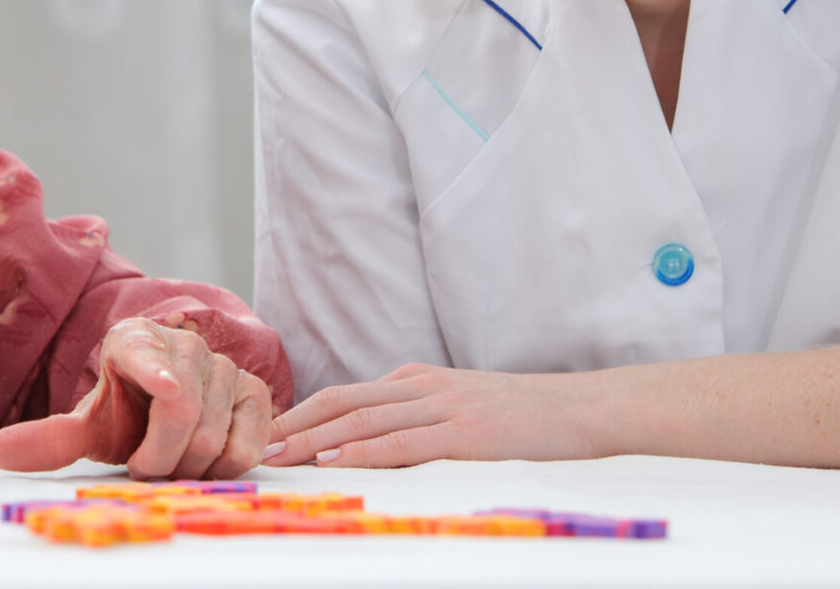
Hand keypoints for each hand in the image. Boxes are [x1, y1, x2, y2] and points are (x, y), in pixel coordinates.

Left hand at [0, 317, 273, 479]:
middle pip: (182, 415)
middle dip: (160, 458)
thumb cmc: (124, 413)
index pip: (143, 355)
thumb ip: (49, 439)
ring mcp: (224, 365)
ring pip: (214, 435)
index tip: (164, 391)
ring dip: (191, 466)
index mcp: (132, 341)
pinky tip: (208, 459)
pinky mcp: (255, 390)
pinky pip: (249, 441)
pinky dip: (228, 464)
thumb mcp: (87, 426)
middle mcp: (184, 345)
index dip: (154, 374)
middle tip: (146, 465)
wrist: (162, 407)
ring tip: (174, 460)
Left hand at [265, 363, 601, 467]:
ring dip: (314, 439)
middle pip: (341, 402)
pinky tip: (335, 459)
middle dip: (294, 424)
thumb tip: (371, 441)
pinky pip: (402, 441)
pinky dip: (362, 449)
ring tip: (278, 456)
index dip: (301, 413)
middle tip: (254, 445)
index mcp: (417, 381)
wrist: (585, 409)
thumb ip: (418, 418)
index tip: (267, 433)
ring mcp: (442, 407)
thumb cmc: (525, 418)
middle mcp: (421, 387)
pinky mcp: (464, 433)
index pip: (344, 394)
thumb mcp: (462, 407)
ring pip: (361, 420)